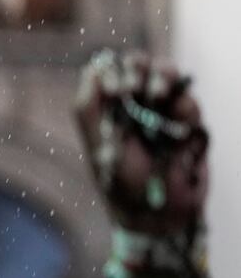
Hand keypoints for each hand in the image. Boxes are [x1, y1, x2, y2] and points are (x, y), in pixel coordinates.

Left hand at [75, 50, 208, 233]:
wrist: (158, 214)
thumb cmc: (121, 184)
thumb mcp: (98, 146)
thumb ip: (89, 107)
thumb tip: (93, 69)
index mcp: (106, 110)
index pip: (108, 71)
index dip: (112, 71)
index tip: (117, 92)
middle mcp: (133, 106)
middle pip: (139, 64)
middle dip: (138, 68)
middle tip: (135, 89)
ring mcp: (162, 112)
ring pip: (167, 74)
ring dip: (163, 77)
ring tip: (157, 96)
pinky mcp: (188, 123)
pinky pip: (188, 102)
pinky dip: (184, 108)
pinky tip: (177, 128)